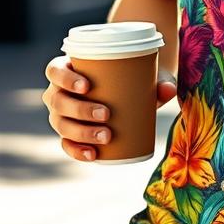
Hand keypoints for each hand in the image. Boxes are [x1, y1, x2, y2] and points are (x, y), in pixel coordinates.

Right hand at [41, 55, 178, 162]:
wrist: (126, 89)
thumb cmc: (127, 75)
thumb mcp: (141, 73)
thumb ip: (156, 79)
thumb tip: (169, 89)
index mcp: (66, 68)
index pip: (55, 71)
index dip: (65, 78)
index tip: (87, 86)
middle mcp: (58, 92)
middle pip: (59, 100)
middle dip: (81, 109)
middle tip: (106, 113)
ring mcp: (61, 114)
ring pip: (61, 124)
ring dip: (82, 132)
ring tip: (106, 135)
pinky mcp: (69, 134)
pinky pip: (66, 144)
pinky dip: (77, 150)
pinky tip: (93, 154)